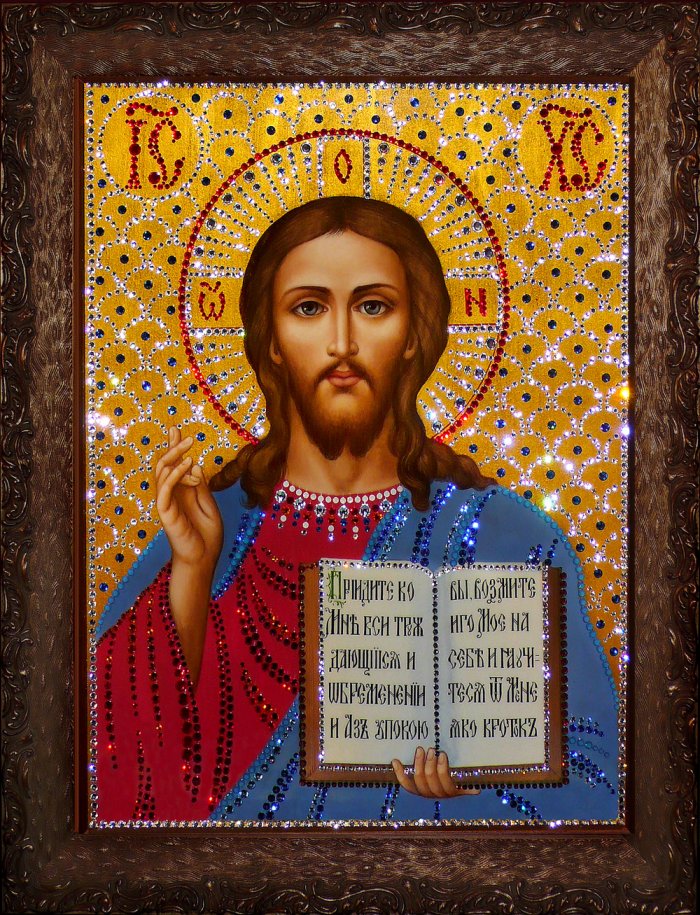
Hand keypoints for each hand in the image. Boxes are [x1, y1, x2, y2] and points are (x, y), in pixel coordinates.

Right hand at [155, 427, 222, 570]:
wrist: (203, 560)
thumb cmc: (207, 537)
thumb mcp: (209, 506)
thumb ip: (200, 487)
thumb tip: (195, 465)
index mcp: (182, 493)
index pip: (174, 465)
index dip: (174, 447)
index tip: (175, 429)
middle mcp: (171, 496)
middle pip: (164, 465)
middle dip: (171, 447)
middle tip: (182, 433)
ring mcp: (166, 503)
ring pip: (162, 473)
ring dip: (175, 457)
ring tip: (189, 447)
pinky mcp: (166, 513)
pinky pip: (165, 489)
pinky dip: (174, 475)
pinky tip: (187, 464)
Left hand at [391, 746, 480, 797]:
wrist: (444, 786)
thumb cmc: (458, 778)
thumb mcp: (465, 781)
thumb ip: (469, 784)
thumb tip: (478, 790)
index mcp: (451, 792)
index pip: (446, 784)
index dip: (442, 770)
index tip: (442, 755)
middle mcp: (436, 795)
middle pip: (430, 780)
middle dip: (430, 763)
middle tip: (431, 749)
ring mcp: (424, 792)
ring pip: (418, 781)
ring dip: (418, 764)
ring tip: (420, 749)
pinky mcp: (414, 789)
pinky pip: (405, 783)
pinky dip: (399, 772)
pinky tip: (395, 761)